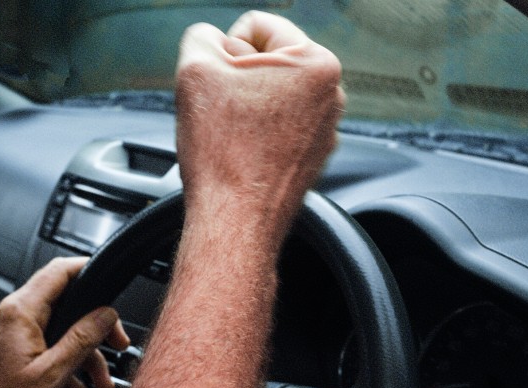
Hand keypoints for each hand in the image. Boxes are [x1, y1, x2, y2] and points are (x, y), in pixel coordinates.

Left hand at [0, 257, 128, 387]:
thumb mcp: (50, 373)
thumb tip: (105, 315)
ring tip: (101, 386)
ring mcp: (14, 335)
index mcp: (22, 312)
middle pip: (68, 306)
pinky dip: (67, 373)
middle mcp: (16, 317)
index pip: (60, 272)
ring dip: (85, 360)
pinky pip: (49, 353)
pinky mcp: (14, 353)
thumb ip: (81, 340)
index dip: (89, 269)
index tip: (111, 282)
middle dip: (97, 329)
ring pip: (62, 335)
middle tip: (117, 344)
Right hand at [175, 11, 344, 235]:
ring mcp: (325, 129)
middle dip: (237, 79)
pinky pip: (276, 129)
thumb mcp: (195, 69)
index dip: (224, 49)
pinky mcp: (312, 158)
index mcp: (317, 63)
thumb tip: (213, 41)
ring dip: (245, 107)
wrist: (235, 222)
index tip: (218, 83)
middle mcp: (332, 95)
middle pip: (267, 61)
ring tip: (231, 136)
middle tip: (222, 113)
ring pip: (269, 96)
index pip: (256, 26)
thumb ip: (201, 36)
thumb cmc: (223, 154)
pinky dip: (255, 136)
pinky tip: (241, 154)